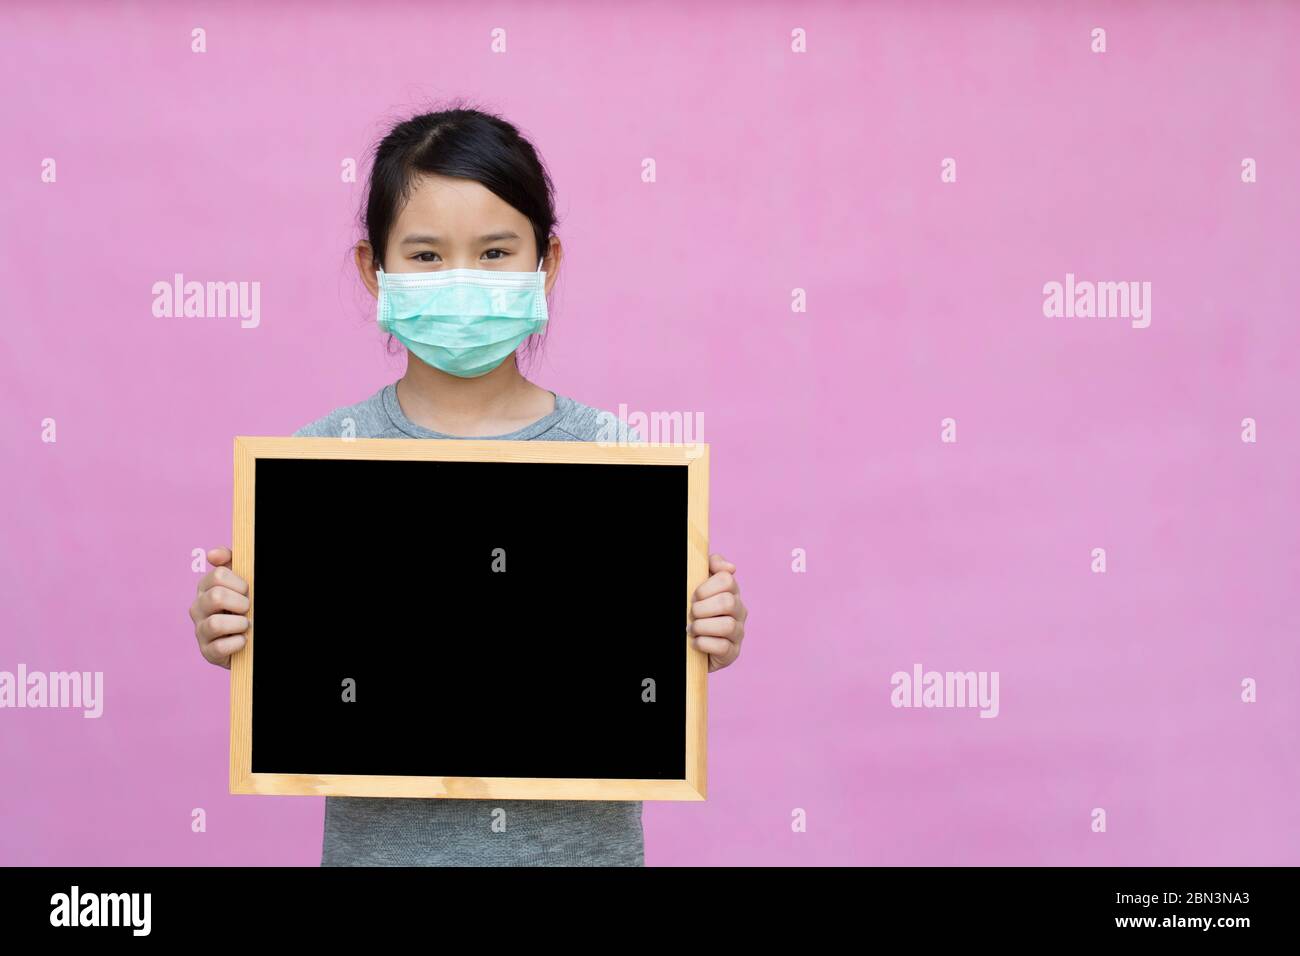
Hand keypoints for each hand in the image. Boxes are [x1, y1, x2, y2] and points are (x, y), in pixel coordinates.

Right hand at [189, 547, 249, 669]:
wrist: (251, 638)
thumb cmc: (245, 606)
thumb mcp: (242, 583)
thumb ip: (231, 561)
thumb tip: (213, 553)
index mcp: (206, 587)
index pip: (219, 575)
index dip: (240, 583)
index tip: (246, 590)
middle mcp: (198, 608)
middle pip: (216, 597)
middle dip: (240, 603)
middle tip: (247, 609)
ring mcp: (200, 631)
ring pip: (215, 624)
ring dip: (239, 624)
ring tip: (246, 626)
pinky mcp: (207, 652)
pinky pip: (220, 647)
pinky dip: (237, 643)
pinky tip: (243, 641)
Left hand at [688, 553, 746, 672]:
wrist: (688, 645)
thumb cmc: (693, 612)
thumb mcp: (698, 587)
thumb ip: (710, 567)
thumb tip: (730, 567)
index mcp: (731, 592)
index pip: (727, 579)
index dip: (706, 587)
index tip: (694, 596)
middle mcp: (739, 611)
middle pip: (727, 602)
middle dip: (702, 608)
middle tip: (692, 614)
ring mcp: (738, 633)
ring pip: (727, 625)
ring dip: (702, 627)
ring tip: (692, 630)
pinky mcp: (732, 653)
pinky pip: (722, 647)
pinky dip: (703, 644)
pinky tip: (695, 643)